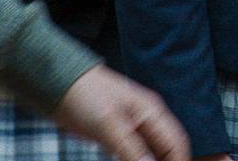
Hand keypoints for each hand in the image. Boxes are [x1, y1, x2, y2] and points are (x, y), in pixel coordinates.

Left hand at [50, 64, 189, 160]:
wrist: (57, 84)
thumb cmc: (85, 94)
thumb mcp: (109, 123)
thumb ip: (131, 147)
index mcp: (152, 111)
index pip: (176, 141)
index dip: (181, 160)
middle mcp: (146, 120)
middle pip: (167, 148)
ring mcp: (131, 127)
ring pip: (151, 153)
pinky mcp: (116, 135)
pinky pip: (133, 155)